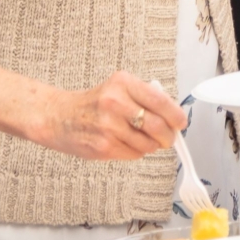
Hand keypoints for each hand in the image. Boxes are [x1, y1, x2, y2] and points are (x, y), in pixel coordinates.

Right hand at [29, 71, 187, 160]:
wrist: (58, 117)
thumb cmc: (92, 103)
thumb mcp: (118, 88)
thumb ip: (144, 97)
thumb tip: (174, 115)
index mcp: (123, 84)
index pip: (161, 101)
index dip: (176, 115)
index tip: (181, 123)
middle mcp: (115, 103)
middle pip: (158, 126)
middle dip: (168, 136)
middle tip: (168, 138)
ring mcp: (108, 126)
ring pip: (147, 144)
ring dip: (151, 146)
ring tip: (141, 139)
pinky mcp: (103, 147)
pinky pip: (133, 155)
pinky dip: (135, 152)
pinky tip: (124, 143)